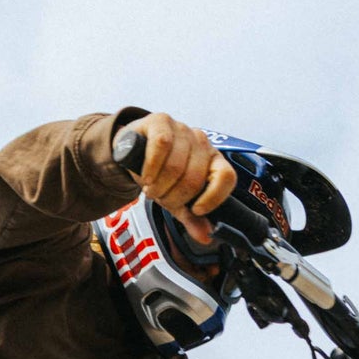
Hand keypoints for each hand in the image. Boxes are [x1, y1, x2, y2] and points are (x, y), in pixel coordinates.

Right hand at [127, 113, 235, 243]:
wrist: (132, 150)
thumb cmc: (158, 173)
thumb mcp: (176, 198)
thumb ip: (191, 217)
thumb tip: (206, 237)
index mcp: (211, 161)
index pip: (226, 177)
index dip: (213, 197)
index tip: (195, 209)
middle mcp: (201, 143)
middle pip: (194, 179)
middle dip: (173, 197)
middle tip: (161, 198)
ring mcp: (182, 130)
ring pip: (176, 166)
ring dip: (158, 185)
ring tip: (150, 188)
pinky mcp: (162, 121)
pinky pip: (161, 146)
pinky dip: (151, 167)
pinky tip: (145, 176)